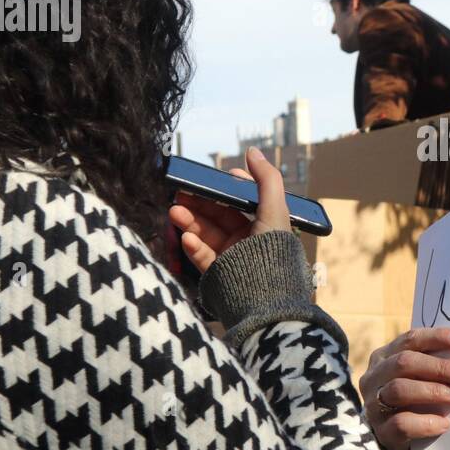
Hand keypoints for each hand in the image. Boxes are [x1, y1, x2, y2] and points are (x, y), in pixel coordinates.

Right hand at [166, 147, 290, 272]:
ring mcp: (233, 256)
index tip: (209, 178)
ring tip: (174, 211)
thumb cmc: (273, 250)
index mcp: (263, 223)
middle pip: (218, 215)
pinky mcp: (220, 273)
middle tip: (180, 192)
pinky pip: (203, 256)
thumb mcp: (274, 208)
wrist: (266, 298)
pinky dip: (193, 246)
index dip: (224, 188)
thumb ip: (266, 178)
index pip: (240, 201)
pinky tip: (187, 238)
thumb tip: (252, 151)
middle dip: (199, 203)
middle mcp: (248, 239)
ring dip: (189, 221)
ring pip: (206, 233)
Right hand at [360, 327, 449, 449]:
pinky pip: (401, 423)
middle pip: (404, 363)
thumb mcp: (424, 379)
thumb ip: (436, 366)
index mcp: (385, 356)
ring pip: (400, 389)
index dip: (436, 337)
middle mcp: (374, 377)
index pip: (410, 340)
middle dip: (439, 367)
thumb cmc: (419, 402)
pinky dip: (427, 422)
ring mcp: (374, 405)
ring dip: (434, 391)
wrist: (408, 443)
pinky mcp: (381, 432)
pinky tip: (445, 424)